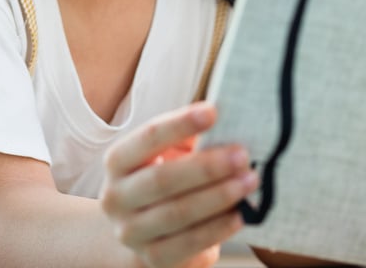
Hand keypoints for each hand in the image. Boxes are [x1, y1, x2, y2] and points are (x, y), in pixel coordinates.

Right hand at [101, 102, 256, 267]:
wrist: (139, 230)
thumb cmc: (162, 179)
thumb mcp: (166, 154)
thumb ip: (188, 138)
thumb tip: (226, 122)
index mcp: (118, 161)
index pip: (148, 137)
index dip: (180, 124)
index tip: (213, 112)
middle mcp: (116, 197)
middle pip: (163, 179)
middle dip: (206, 167)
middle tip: (242, 155)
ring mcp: (130, 231)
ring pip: (177, 213)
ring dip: (218, 197)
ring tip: (248, 182)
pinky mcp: (151, 258)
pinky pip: (187, 244)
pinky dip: (217, 228)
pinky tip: (240, 215)